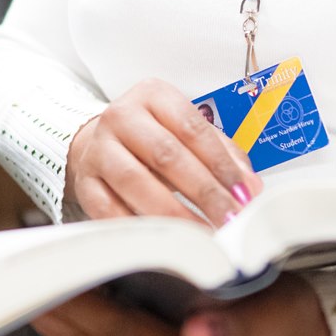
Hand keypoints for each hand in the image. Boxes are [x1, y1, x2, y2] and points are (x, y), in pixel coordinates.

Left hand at [33, 276, 329, 335]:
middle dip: (52, 292)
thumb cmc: (287, 327)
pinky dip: (79, 301)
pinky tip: (67, 268)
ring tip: (33, 252)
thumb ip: (235, 330)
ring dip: (60, 295)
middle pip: (84, 333)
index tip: (41, 267)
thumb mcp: (273, 322)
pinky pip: (96, 330)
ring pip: (84, 332)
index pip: (108, 331)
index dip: (72, 299)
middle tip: (20, 249)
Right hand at [65, 78, 263, 223]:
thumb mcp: (188, 133)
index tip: (243, 193)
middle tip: (229, 218)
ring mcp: (98, 149)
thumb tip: (250, 188)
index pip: (192, 128)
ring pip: (136, 182)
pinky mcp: (85, 182)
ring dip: (175, 213)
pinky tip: (165, 240)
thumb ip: (224, 154)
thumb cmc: (154, 138)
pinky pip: (110, 209)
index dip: (221, 163)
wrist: (100, 143)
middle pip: (166, 154)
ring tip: (203, 234)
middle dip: (204, 192)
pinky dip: (140, 227)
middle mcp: (120, 116)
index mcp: (152, 95)